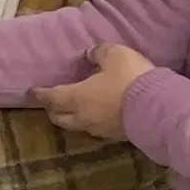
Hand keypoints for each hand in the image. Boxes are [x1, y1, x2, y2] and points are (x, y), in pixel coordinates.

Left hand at [32, 44, 155, 140]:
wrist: (157, 108)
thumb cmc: (130, 78)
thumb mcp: (115, 55)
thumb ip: (99, 52)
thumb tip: (90, 54)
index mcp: (77, 97)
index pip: (52, 97)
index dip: (41, 94)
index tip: (32, 92)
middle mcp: (84, 116)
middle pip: (60, 118)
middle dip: (53, 110)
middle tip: (52, 102)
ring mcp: (100, 129)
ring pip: (77, 126)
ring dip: (71, 118)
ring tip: (73, 109)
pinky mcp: (116, 136)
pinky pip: (96, 129)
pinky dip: (91, 122)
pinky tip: (98, 115)